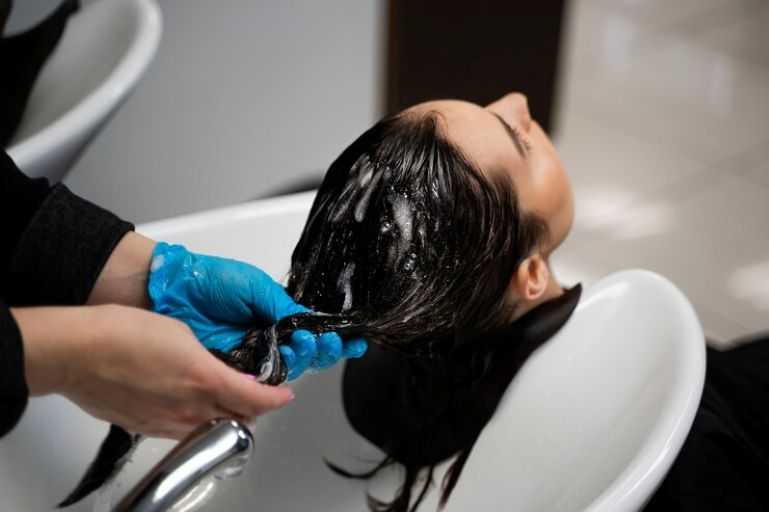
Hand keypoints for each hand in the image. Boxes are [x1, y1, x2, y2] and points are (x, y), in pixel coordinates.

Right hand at [13, 304, 293, 438]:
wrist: (78, 350)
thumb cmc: (124, 333)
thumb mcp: (182, 333)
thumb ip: (209, 359)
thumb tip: (219, 371)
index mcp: (205, 380)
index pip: (256, 400)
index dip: (275, 399)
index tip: (283, 394)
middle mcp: (189, 409)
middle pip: (237, 419)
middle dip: (253, 408)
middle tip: (257, 393)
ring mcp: (166, 423)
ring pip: (210, 428)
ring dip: (224, 416)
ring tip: (224, 398)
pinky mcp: (145, 429)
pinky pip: (181, 431)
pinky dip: (195, 421)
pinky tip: (188, 404)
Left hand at [147, 243, 366, 379]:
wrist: (172, 290)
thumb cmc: (209, 281)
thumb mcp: (256, 287)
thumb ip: (284, 307)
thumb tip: (309, 324)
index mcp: (277, 314)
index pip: (311, 331)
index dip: (332, 338)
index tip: (351, 341)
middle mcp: (268, 337)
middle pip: (305, 355)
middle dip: (321, 350)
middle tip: (321, 341)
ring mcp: (251, 354)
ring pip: (287, 369)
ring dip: (301, 360)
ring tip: (301, 346)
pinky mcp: (233, 369)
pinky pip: (260, 379)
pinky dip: (274, 377)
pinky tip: (282, 366)